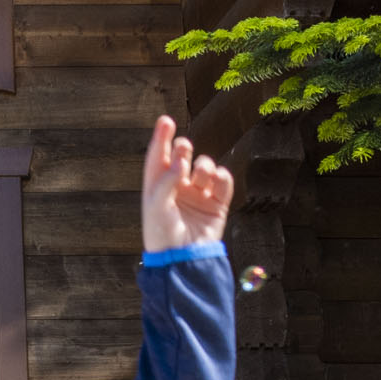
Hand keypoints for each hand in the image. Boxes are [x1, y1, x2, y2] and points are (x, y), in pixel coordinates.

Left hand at [140, 114, 233, 253]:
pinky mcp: (217, 204)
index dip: (162, 138)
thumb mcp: (156, 204)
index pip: (158, 157)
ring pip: (205, 166)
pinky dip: (222, 177)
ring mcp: (198, 195)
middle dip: (184, 148)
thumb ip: (167, 179)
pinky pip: (224, 181)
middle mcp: (177, 188)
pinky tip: (215, 181)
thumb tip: (182, 161)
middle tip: (183, 149)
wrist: (183, 259)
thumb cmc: (162, 233)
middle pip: (182, 156)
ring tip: (200, 176)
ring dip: (204, 165)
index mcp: (157, 187)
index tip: (166, 120)